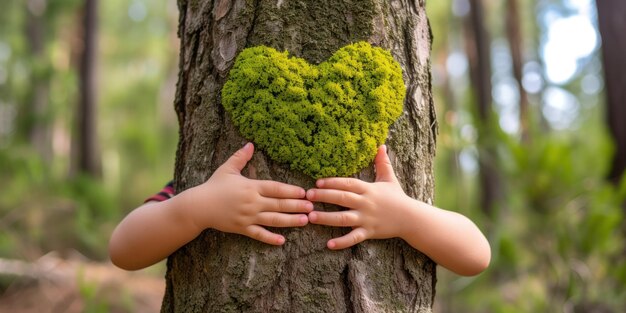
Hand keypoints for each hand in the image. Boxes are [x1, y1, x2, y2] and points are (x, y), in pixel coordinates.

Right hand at [182, 143, 312, 244]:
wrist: (198, 206)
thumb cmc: (214, 186)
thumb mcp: (227, 169)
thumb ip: (241, 157)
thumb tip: (250, 143)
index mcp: (251, 187)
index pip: (275, 188)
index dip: (291, 191)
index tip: (304, 192)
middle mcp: (252, 202)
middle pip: (279, 204)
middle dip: (297, 206)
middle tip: (312, 207)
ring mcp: (247, 217)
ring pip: (273, 220)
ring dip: (290, 221)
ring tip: (304, 221)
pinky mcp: (242, 228)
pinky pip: (258, 235)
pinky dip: (270, 238)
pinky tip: (282, 241)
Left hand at [306, 145, 412, 248]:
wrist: (411, 218)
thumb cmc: (398, 198)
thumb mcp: (389, 179)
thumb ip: (382, 163)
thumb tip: (381, 145)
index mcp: (368, 189)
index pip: (348, 183)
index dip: (332, 182)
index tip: (317, 182)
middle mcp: (366, 203)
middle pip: (342, 198)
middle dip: (324, 196)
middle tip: (308, 196)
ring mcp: (367, 219)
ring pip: (344, 218)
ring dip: (326, 218)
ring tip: (311, 217)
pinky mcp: (369, 232)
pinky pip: (354, 238)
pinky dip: (342, 242)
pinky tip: (329, 244)